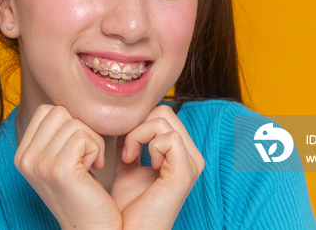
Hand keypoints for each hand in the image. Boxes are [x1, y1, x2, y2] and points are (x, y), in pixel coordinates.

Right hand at [15, 105, 122, 229]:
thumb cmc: (85, 193)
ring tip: (91, 166)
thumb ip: (56, 134)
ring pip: (74, 122)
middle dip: (81, 129)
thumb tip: (68, 100)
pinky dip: (97, 150)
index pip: (47, 111)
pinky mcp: (58, 169)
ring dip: (92, 141)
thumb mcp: (61, 159)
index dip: (70, 124)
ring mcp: (38, 164)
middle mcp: (24, 158)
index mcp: (22, 154)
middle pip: (59, 112)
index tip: (77, 151)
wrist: (92, 229)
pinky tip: (94, 170)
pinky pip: (84, 136)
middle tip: (87, 156)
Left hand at [111, 105, 204, 229]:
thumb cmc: (128, 205)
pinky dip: (147, 144)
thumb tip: (125, 120)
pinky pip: (168, 137)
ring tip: (129, 158)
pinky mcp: (185, 172)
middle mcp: (191, 156)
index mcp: (181, 153)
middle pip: (163, 111)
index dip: (138, 123)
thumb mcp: (128, 165)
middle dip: (137, 126)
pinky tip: (139, 163)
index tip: (124, 147)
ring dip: (137, 135)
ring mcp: (191, 163)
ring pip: (162, 119)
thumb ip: (131, 142)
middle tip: (126, 152)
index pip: (162, 113)